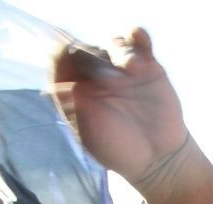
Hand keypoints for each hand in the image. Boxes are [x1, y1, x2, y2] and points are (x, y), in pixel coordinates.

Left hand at [52, 28, 191, 190]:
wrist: (156, 158)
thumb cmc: (118, 149)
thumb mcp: (89, 132)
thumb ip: (74, 103)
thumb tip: (57, 77)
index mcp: (74, 87)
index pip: (60, 61)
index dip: (62, 58)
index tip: (74, 70)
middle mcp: (95, 74)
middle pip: (86, 49)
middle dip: (96, 62)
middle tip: (114, 84)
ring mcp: (121, 69)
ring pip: (113, 44)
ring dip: (120, 52)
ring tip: (133, 69)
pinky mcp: (147, 66)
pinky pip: (138, 42)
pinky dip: (138, 35)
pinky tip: (140, 36)